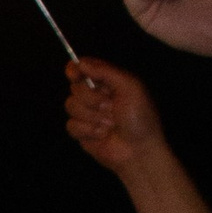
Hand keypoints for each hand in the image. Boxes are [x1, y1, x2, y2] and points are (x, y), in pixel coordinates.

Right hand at [62, 56, 164, 171]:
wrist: (139, 150)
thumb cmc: (140, 118)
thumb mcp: (129, 87)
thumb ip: (105, 71)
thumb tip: (80, 62)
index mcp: (108, 82)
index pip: (84, 68)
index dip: (75, 69)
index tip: (74, 73)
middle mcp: (96, 96)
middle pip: (75, 88)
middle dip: (92, 98)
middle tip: (110, 107)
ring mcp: (88, 114)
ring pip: (71, 106)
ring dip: (92, 116)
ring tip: (110, 124)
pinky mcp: (82, 132)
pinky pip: (71, 125)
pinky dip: (88, 130)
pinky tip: (102, 135)